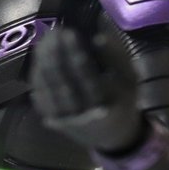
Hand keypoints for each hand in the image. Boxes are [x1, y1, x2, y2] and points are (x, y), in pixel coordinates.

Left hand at [29, 27, 144, 153]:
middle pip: (62, 81)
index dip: (74, 53)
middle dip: (54, 55)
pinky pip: (41, 98)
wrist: (113, 137)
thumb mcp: (130, 81)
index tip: (68, 32)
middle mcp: (82, 115)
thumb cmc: (124, 102)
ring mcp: (65, 120)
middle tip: (51, 32)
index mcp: (105, 104)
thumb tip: (97, 37)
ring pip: (48, 90)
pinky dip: (38, 79)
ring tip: (43, 41)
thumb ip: (116, 59)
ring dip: (42, 64)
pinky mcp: (53, 121)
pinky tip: (38, 60)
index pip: (85, 76)